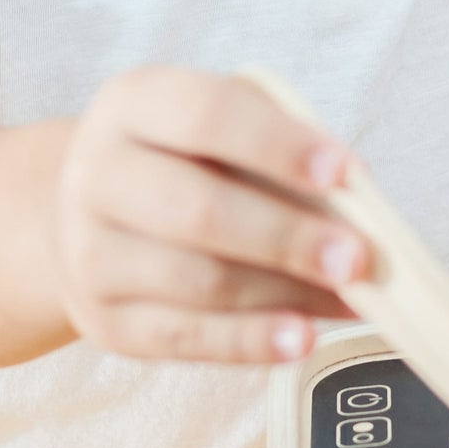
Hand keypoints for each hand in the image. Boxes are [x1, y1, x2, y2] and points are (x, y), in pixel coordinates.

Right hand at [52, 67, 368, 362]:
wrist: (88, 216)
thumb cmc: (184, 166)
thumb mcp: (220, 135)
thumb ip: (281, 158)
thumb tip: (360, 209)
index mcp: (132, 105)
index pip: (206, 115)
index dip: (278, 144)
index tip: (343, 172)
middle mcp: (97, 174)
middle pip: (199, 210)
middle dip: (287, 237)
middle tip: (357, 257)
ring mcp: (90, 253)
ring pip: (198, 281)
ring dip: (284, 294)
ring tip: (350, 300)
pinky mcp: (103, 319)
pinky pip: (184, 338)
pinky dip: (250, 341)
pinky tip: (300, 338)